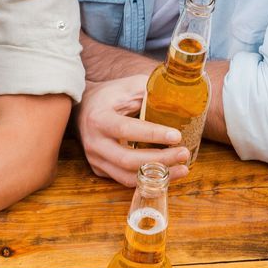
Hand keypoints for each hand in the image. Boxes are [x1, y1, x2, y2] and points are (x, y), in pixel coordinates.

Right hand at [77, 72, 189, 186]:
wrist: (84, 107)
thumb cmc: (110, 96)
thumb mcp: (128, 87)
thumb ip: (151, 92)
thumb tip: (180, 100)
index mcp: (100, 119)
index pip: (127, 130)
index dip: (152, 134)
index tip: (177, 136)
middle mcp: (95, 143)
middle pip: (128, 160)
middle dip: (160, 160)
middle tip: (184, 153)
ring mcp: (95, 159)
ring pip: (127, 176)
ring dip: (157, 176)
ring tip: (182, 168)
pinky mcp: (100, 169)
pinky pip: (125, 180)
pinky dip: (147, 179)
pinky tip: (166, 172)